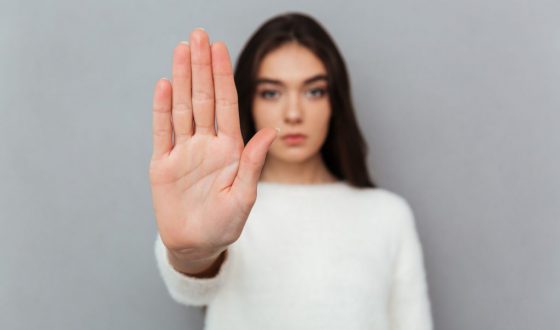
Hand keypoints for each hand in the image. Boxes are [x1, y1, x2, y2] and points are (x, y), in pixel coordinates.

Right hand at [149, 28, 277, 259]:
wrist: (196, 244)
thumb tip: (270, 131)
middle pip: (203, 98)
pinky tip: (165, 85)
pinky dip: (162, 108)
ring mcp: (183, 151)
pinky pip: (162, 131)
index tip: (220, 48)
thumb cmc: (224, 225)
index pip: (226, 104)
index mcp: (230, 149)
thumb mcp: (244, 197)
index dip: (223, 75)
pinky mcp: (162, 163)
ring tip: (182, 49)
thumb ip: (253, 163)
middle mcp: (206, 143)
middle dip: (202, 66)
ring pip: (183, 107)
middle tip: (198, 35)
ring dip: (182, 78)